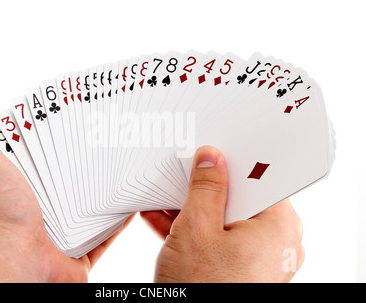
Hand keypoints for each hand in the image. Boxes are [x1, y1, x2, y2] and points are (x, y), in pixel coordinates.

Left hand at [0, 93, 132, 282]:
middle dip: (88, 163)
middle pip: (69, 182)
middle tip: (110, 140)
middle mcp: (38, 210)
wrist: (12, 263)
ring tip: (124, 167)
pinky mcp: (79, 252)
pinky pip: (106, 236)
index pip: (41, 157)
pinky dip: (119, 222)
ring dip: (105, 192)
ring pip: (89, 209)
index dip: (57, 137)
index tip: (78, 117)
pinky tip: (132, 202)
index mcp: (17, 187)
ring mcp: (59, 233)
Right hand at [141, 146, 303, 282]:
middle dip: (205, 188)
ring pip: (226, 220)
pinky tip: (164, 219)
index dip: (231, 162)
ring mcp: (260, 258)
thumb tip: (211, 160)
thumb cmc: (205, 289)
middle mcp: (277, 242)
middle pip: (239, 199)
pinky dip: (194, 230)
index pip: (259, 178)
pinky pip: (219, 240)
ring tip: (165, 197)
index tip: (211, 153)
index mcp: (278, 225)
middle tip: (184, 176)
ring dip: (193, 209)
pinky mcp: (242, 269)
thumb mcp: (197, 228)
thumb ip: (205, 188)